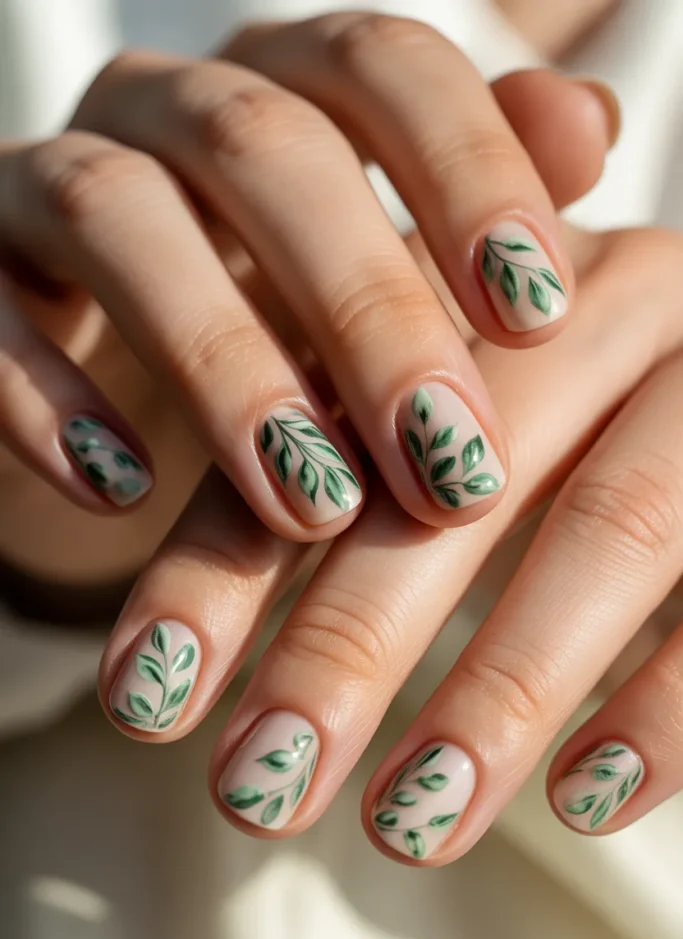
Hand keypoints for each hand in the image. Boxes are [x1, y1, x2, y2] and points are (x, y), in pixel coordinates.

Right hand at [0, 13, 612, 542]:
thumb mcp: (384, 267)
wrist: (106, 368)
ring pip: (120, 217)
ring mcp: (49, 180)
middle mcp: (167, 110)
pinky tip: (123, 492)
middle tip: (449, 464)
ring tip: (313, 505)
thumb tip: (588, 129)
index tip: (538, 312)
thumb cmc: (273, 315)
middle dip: (369, 311)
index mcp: (286, 87)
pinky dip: (50, 400)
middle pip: (268, 150)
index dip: (469, 172)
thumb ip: (470, 202)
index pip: (384, 67)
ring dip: (226, 368)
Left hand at [95, 202, 682, 860]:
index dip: (222, 568)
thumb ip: (339, 488)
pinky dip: (662, 705)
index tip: (140, 703)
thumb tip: (179, 664)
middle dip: (344, 648)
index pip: (320, 428)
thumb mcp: (438, 418)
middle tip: (256, 790)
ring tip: (404, 829)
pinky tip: (584, 805)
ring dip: (501, 693)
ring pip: (608, 529)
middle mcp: (591, 313)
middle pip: (453, 484)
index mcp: (475, 293)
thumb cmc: (558, 405)